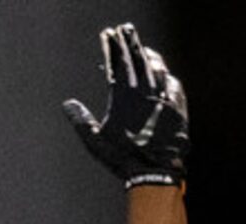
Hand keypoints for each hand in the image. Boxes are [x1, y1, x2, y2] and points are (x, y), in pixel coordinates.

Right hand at [62, 22, 188, 187]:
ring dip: (149, 55)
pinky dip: (165, 76)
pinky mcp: (177, 106)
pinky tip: (164, 74)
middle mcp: (144, 92)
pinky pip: (172, 84)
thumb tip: (68, 104)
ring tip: (143, 48)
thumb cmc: (122, 158)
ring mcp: (163, 97)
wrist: (155, 171)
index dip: (111, 47)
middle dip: (130, 42)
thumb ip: (81, 120)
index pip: (116, 64)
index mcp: (123, 98)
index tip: (107, 34)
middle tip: (124, 29)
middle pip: (137, 59)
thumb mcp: (95, 141)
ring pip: (156, 67)